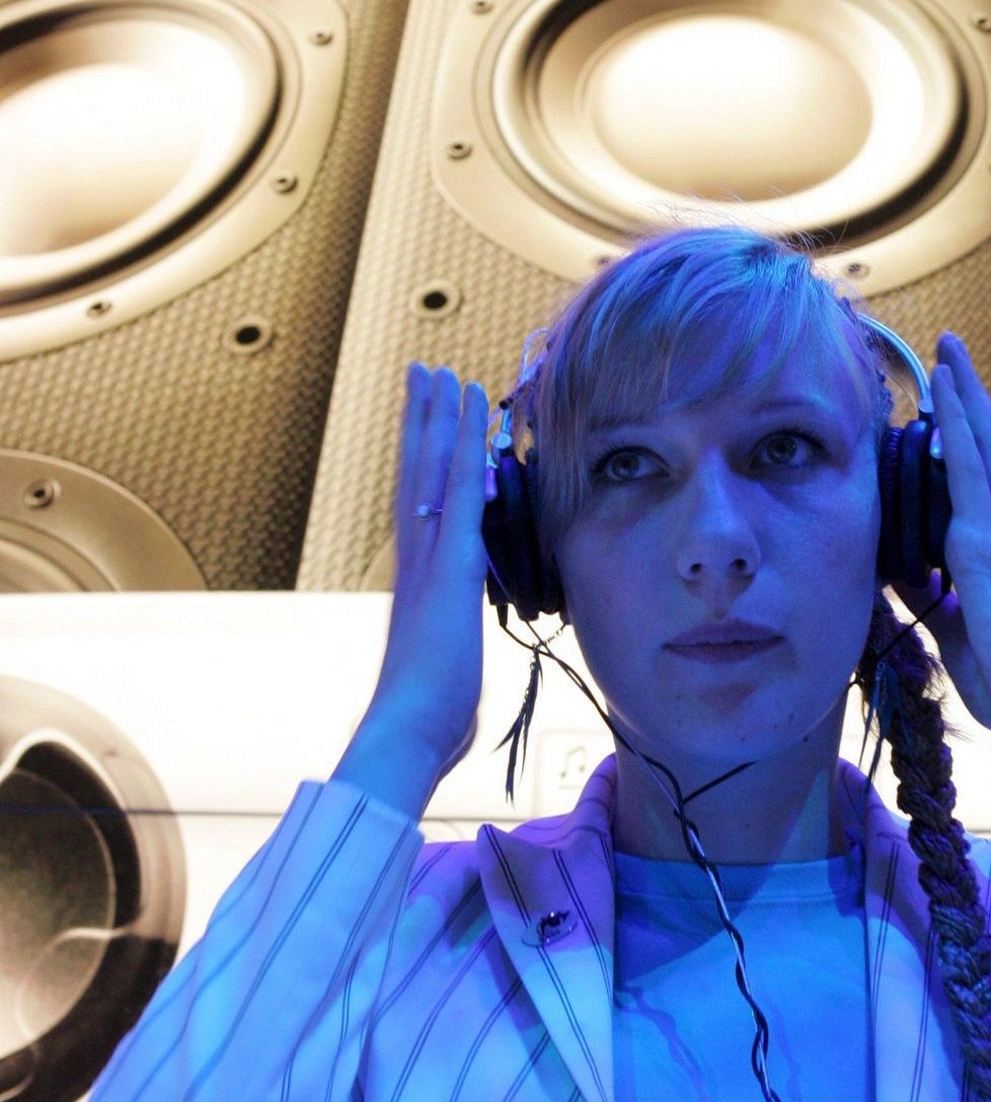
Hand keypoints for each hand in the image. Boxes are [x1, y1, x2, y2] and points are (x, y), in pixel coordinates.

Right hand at [334, 364, 490, 816]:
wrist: (407, 731)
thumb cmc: (425, 717)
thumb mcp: (441, 673)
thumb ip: (443, 654)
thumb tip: (443, 667)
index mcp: (416, 583)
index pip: (418, 508)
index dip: (422, 463)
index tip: (426, 425)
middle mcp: (415, 559)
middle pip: (415, 474)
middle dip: (421, 422)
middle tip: (423, 372)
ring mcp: (429, 556)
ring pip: (431, 469)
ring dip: (438, 417)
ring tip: (440, 371)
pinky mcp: (451, 561)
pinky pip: (458, 487)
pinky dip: (464, 443)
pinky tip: (471, 408)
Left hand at [891, 333, 990, 778]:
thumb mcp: (955, 632)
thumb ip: (930, 598)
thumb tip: (902, 572)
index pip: (980, 484)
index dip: (966, 441)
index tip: (948, 404)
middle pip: (989, 450)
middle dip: (969, 400)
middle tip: (952, 352)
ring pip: (984, 448)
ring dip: (966, 398)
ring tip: (950, 352)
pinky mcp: (986, 546)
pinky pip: (970, 475)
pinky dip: (959, 431)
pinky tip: (945, 397)